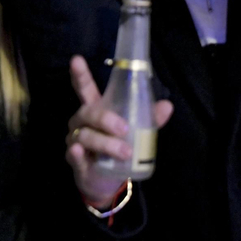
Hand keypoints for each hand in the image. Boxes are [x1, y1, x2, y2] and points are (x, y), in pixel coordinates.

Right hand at [63, 55, 172, 208]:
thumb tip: (167, 106)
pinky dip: (77, 153)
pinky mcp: (75, 161)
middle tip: (125, 129)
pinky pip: (73, 155)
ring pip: (85, 135)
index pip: (85, 88)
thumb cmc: (118, 149)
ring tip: (125, 152)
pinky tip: (80, 152)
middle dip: (106, 118)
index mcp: (95, 109)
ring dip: (106, 143)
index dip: (80, 74)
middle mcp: (81, 122)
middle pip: (88, 112)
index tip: (76, 59)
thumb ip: (149, 120)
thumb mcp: (136, 133)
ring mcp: (76, 140)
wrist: (107, 181)